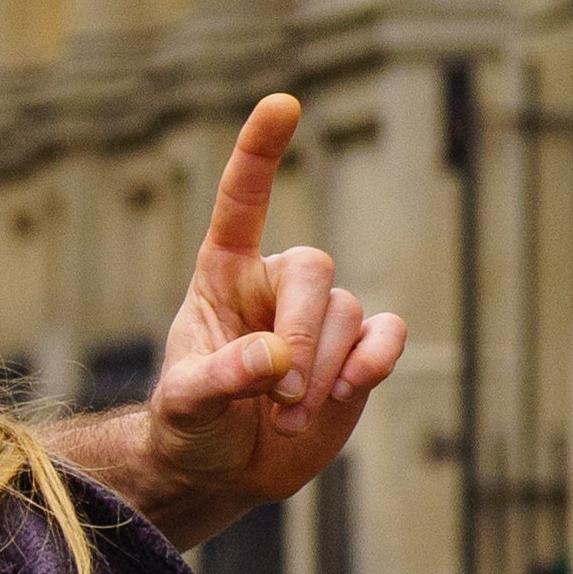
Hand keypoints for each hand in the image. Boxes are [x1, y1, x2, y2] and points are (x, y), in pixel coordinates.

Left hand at [100, 94, 409, 550]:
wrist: (223, 471)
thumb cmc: (189, 428)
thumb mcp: (185, 407)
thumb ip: (217, 379)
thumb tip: (273, 358)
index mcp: (221, 278)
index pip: (243, 204)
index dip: (260, 154)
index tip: (282, 103)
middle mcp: (275, 286)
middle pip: (313, 270)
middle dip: (300, 336)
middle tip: (278, 398)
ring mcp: (320, 317)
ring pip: (347, 313)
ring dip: (323, 370)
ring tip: (286, 417)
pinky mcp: (358, 350)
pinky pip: (387, 334)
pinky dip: (375, 361)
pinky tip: (350, 389)